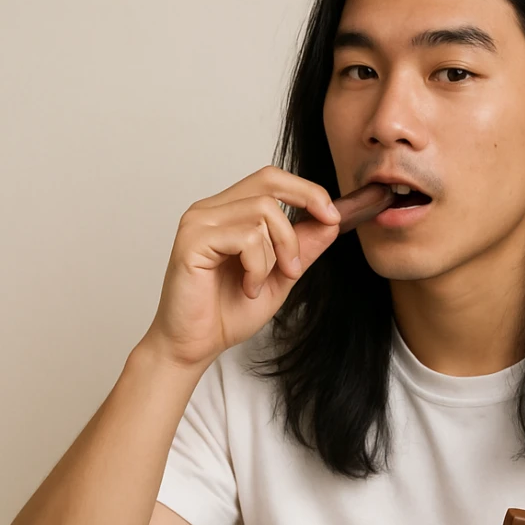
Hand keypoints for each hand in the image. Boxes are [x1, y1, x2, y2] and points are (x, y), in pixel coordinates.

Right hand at [141, 166, 392, 372]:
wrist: (195, 345)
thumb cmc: (227, 312)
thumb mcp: (280, 276)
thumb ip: (302, 247)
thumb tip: (332, 221)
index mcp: (229, 212)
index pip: (271, 179)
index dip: (307, 191)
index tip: (333, 216)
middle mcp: (211, 210)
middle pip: (269, 185)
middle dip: (297, 222)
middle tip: (297, 263)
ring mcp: (199, 222)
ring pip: (262, 212)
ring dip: (276, 253)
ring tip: (261, 283)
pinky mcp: (192, 241)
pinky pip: (246, 237)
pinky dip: (258, 267)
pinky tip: (248, 287)